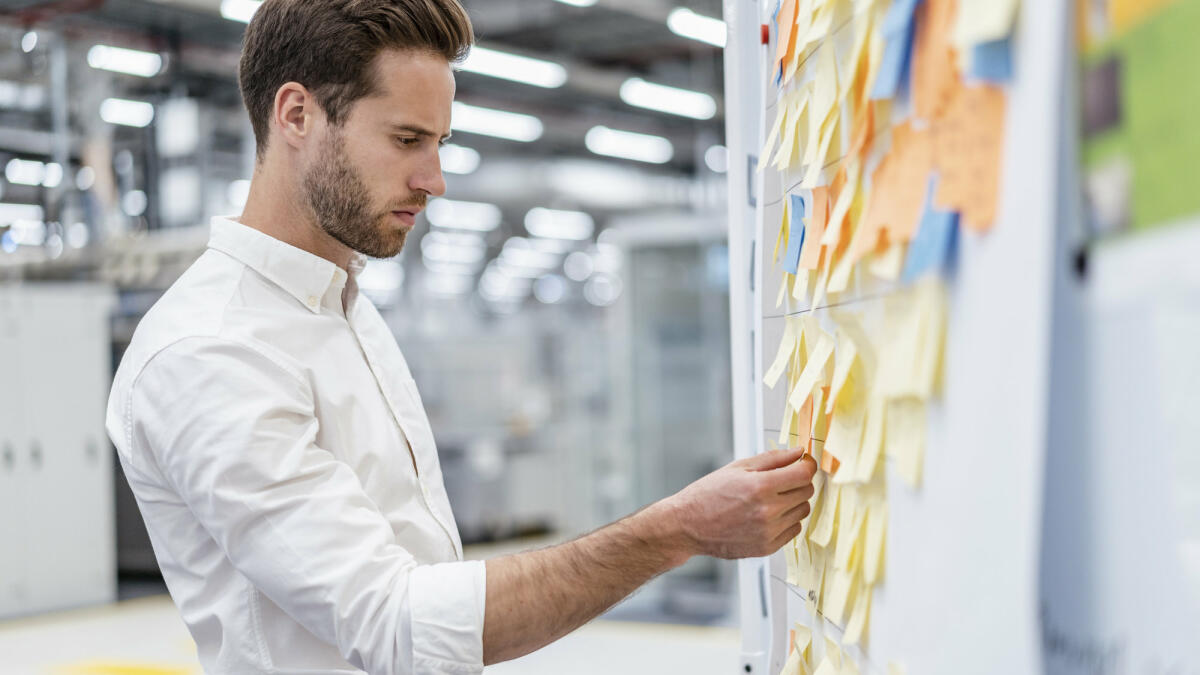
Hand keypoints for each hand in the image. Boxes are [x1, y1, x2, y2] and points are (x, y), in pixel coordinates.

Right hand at [665, 448, 817, 559]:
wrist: (688, 525)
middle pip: (806, 491)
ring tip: (771, 499)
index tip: (803, 463)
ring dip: (793, 502)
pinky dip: (786, 520)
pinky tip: (767, 515)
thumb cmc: (709, 494)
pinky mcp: (767, 547)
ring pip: (802, 511)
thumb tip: (798, 452)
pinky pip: (793, 530)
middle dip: (798, 481)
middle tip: (780, 480)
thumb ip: (773, 458)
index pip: (804, 473)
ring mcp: (769, 532)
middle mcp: (768, 511)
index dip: (806, 465)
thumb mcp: (738, 467)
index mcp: (761, 486)